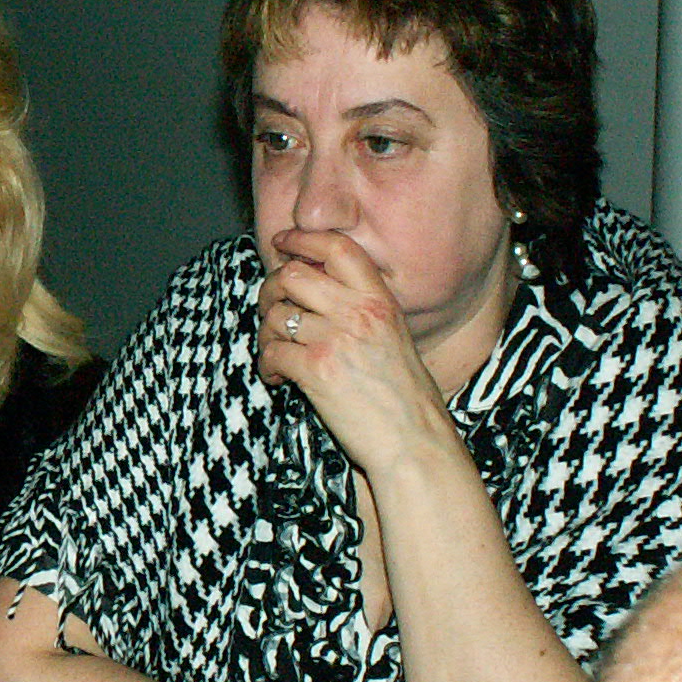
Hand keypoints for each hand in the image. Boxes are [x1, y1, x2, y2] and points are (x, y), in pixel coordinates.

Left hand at [259, 230, 455, 477]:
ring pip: (275, 314)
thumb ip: (362, 310)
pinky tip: (278, 378)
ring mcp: (335, 340)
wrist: (415, 442)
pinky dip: (267, 365)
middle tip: (271, 309)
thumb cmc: (407, 397)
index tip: (284, 243)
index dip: (303, 239)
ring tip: (277, 352)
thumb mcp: (395, 337)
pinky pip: (270, 351)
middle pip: (293, 274)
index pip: (338, 248)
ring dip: (265, 333)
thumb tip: (316, 291)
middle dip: (271, 289)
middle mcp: (358, 313)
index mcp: (380, 301)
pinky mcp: (315, 371)